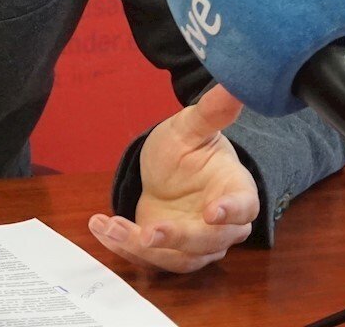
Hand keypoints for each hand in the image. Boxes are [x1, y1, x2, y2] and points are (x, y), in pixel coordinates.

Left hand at [87, 84, 260, 273]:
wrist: (167, 172)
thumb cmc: (186, 148)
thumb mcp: (191, 126)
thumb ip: (211, 113)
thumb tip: (233, 85)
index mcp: (235, 190)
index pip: (244, 206)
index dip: (232, 211)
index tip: (213, 212)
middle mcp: (222, 225)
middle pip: (211, 241)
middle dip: (178, 238)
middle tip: (148, 232)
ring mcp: (198, 243)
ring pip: (179, 257)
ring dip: (142, 247)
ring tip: (110, 227)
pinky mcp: (170, 252)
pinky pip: (152, 259)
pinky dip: (125, 248)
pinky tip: (100, 227)